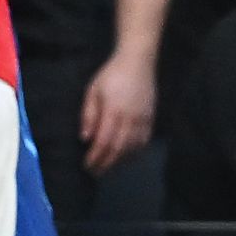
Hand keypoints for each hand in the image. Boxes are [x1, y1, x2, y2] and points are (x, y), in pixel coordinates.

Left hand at [81, 51, 154, 172]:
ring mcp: (143, 120)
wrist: (138, 62)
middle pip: (118, 149)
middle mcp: (130, 118)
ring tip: (107, 167)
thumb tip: (85, 139)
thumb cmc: (111, 75)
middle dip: (105, 164)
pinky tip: (125, 158)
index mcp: (113, 110)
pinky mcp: (151, 120)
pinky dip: (134, 154)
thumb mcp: (92, 91)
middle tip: (94, 172)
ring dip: (119, 162)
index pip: (103, 141)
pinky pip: (143, 143)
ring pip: (132, 149)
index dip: (95, 157)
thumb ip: (88, 115)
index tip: (86, 165)